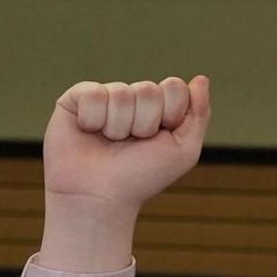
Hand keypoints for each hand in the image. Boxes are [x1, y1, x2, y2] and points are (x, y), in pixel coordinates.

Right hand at [43, 77, 210, 211]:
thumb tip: (201, 79)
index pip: (175, 87)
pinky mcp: (75, 100)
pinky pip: (93, 93)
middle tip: (131, 144)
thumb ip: (198, 114)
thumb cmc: (141, 177)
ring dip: (118, 126)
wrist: (98, 198)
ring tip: (109, 142)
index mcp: (161, 107)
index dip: (170, 115)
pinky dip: (93, 120)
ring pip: (121, 93)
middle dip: (143, 123)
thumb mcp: (183, 151)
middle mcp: (134, 98)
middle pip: (149, 89)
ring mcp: (105, 97)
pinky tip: (89, 132)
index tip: (160, 137)